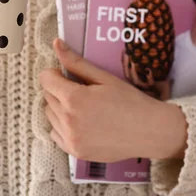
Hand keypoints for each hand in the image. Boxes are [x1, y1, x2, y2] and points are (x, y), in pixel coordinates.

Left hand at [39, 39, 186, 162]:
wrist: (149, 131)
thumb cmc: (130, 101)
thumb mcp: (103, 78)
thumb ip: (76, 62)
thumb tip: (57, 44)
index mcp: (74, 99)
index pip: (45, 79)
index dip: (55, 73)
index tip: (68, 75)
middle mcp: (68, 121)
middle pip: (47, 96)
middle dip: (59, 89)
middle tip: (81, 90)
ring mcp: (71, 139)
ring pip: (50, 114)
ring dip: (59, 107)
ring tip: (83, 107)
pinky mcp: (75, 151)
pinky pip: (55, 133)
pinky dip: (62, 126)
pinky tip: (81, 122)